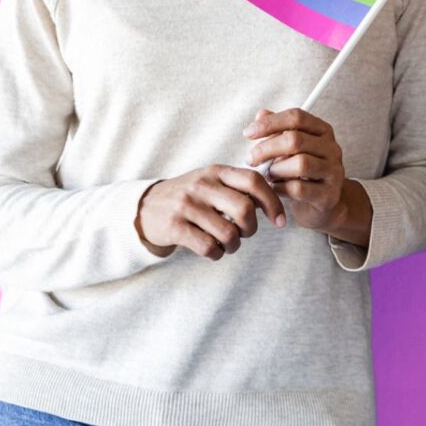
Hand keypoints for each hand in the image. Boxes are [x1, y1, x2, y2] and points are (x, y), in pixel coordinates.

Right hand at [136, 165, 285, 259]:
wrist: (145, 207)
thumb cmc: (191, 197)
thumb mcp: (212, 182)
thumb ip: (239, 187)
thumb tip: (274, 203)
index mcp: (217, 172)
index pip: (254, 181)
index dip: (273, 203)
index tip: (280, 221)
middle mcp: (202, 185)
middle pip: (245, 209)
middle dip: (252, 228)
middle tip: (245, 234)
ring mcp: (186, 205)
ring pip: (228, 233)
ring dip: (234, 245)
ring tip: (228, 244)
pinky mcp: (174, 226)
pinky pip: (208, 246)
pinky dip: (217, 254)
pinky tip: (214, 251)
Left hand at [246, 108, 351, 232]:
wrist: (323, 204)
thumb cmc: (302, 174)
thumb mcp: (289, 150)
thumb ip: (276, 131)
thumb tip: (261, 114)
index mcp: (322, 131)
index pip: (296, 117)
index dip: (270, 123)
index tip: (248, 133)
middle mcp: (331, 148)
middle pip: (295, 140)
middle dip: (267, 149)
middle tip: (251, 159)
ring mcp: (333, 171)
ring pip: (300, 164)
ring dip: (275, 170)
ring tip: (267, 175)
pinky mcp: (328, 194)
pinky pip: (299, 189)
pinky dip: (280, 188)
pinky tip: (275, 188)